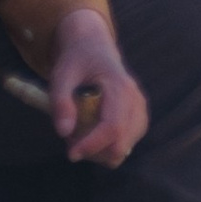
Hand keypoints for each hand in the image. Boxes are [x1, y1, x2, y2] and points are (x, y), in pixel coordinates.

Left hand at [46, 7, 146, 167]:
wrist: (93, 47)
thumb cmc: (77, 60)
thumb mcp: (62, 75)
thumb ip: (60, 101)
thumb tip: (64, 132)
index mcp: (120, 87)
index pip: (113, 127)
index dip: (93, 145)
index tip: (71, 154)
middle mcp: (136, 100)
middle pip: (122, 145)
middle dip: (95, 152)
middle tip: (71, 141)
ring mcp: (140, 110)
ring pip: (124, 149)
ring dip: (100, 151)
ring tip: (80, 133)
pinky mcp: (138, 118)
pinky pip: (126, 145)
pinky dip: (107, 148)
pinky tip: (92, 133)